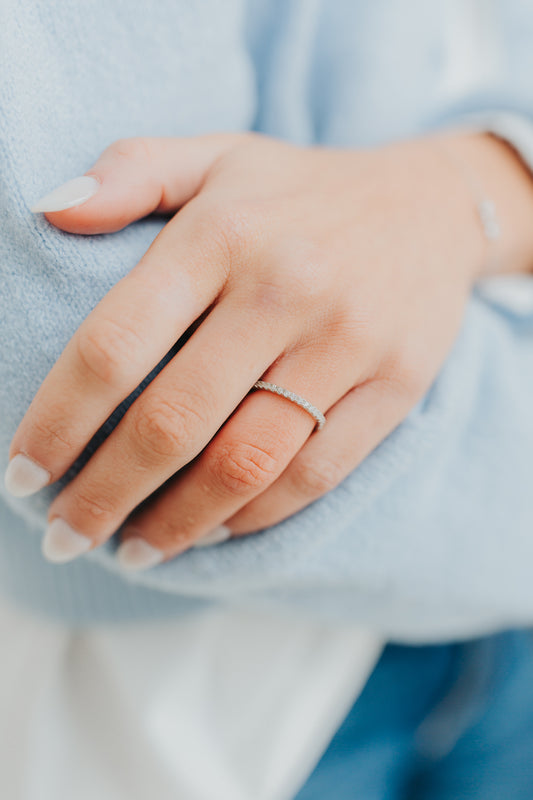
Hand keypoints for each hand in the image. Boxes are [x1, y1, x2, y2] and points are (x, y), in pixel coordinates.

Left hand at [5, 131, 530, 567]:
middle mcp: (284, 291)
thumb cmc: (299, 192)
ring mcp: (347, 344)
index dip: (58, 421)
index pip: (115, 344)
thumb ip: (130, 172)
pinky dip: (254, 517)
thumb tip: (48, 211)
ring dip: (175, 524)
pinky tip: (211, 529)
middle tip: (62, 534)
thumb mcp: (215, 155)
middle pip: (174, 422)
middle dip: (103, 496)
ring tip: (128, 551)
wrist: (430, 209)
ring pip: (245, 464)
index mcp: (221, 235)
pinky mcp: (394, 387)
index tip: (22, 473)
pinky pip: (315, 474)